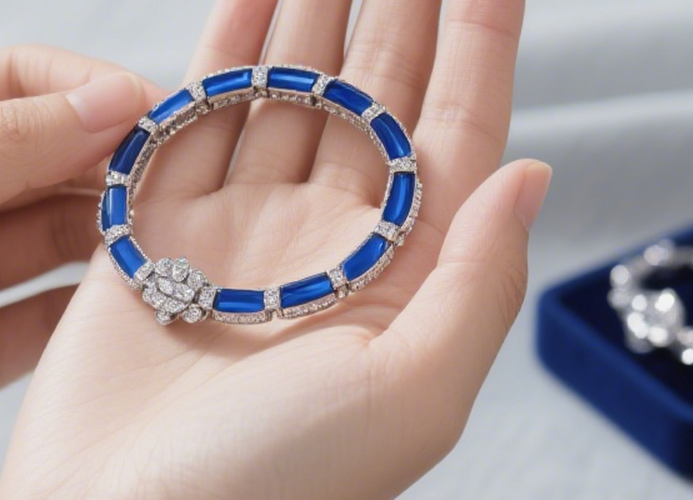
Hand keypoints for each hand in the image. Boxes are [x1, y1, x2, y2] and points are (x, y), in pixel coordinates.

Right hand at [0, 0, 542, 497]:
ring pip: (293, 91)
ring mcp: (245, 234)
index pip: (458, 131)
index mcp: (405, 281)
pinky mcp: (162, 232)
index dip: (478, 40)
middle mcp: (332, 247)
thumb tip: (530, 173)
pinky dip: (225, 50)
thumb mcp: (411, 394)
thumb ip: (477, 281)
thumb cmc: (272, 492)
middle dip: (399, 5)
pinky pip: (201, 118)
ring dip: (316, 10)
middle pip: (379, 93)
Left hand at [0, 47, 160, 498]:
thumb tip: (105, 97)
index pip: (11, 83)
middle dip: (115, 168)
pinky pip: (39, 324)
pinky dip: (88, 318)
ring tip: (177, 248)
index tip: (166, 116)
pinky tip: (136, 312)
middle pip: (43, 161)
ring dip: (111, 243)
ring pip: (51, 243)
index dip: (91, 92)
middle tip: (191, 187)